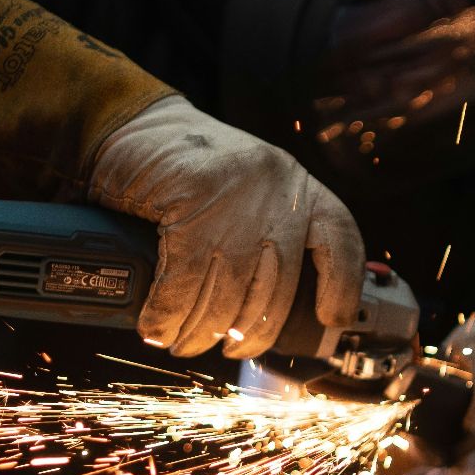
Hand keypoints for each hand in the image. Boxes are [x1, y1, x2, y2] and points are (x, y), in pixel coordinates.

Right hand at [88, 96, 363, 357]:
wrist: (132, 125)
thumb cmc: (186, 172)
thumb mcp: (242, 196)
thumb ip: (264, 236)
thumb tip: (267, 314)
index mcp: (298, 188)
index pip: (340, 241)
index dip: (342, 286)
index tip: (332, 317)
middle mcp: (278, 187)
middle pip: (276, 286)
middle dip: (249, 332)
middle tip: (227, 349)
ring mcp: (237, 191)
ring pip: (227, 290)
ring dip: (200, 331)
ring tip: (181, 343)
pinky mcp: (192, 194)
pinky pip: (183, 279)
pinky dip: (167, 314)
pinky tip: (156, 326)